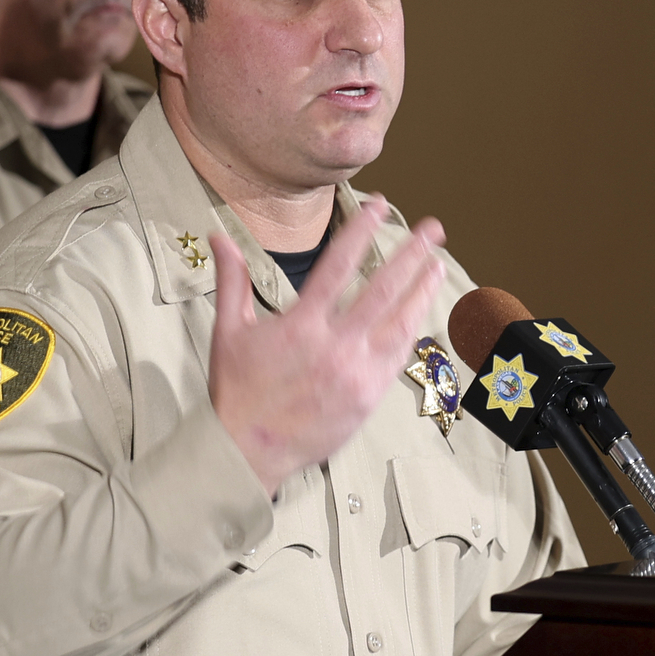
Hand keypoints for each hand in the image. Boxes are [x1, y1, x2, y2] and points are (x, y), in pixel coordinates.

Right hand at [207, 202, 446, 493]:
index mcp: (301, 325)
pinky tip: (422, 309)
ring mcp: (356, 372)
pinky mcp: (369, 396)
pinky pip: (399, 355)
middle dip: (411, 255)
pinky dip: (413, 329)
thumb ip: (232, 280)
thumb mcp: (229, 330)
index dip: (361, 231)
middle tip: (433, 229)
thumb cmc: (237, 390)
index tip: (380, 206)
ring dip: (422, 290)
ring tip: (437, 263)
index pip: (339, 265)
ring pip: (401, 323)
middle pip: (383, 290)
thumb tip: (217, 236)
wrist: (248, 450)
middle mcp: (335, 346)